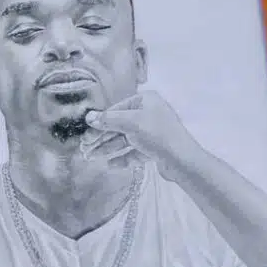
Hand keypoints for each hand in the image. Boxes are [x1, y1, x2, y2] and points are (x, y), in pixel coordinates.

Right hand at [82, 91, 196, 182]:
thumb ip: (108, 120)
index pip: (117, 109)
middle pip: (120, 125)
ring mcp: (153, 132)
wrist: (182, 159)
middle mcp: (150, 113)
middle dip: (102, 138)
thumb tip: (89, 117)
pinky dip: (122, 158)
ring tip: (91, 158)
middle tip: (84, 149)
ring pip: (125, 139)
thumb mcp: (131, 123)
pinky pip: (135, 152)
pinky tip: (110, 165)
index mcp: (146, 100)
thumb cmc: (157, 134)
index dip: (100, 123)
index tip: (86, 135)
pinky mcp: (155, 149)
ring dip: (108, 148)